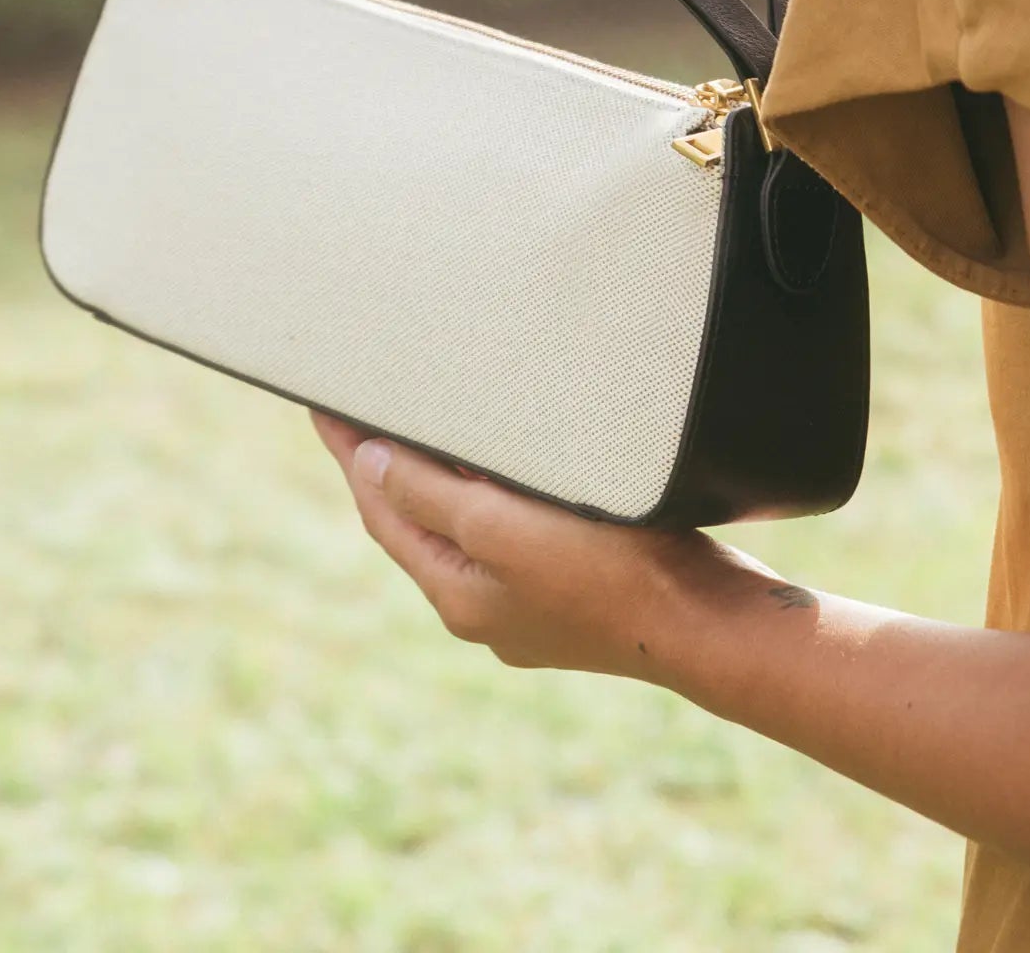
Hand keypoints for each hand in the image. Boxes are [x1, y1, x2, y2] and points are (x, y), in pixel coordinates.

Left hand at [310, 408, 770, 676]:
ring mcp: (532, 608)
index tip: (322, 404)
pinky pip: (513, 534)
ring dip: (443, 479)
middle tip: (363, 409)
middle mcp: (486, 609)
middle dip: (390, 466)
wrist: (708, 625)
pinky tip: (510, 468)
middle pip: (419, 523)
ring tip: (426, 427)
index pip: (381, 511)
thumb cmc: (609, 571)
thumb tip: (369, 465)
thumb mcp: (501, 527)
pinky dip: (494, 495)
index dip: (349, 453)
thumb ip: (430, 497)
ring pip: (467, 529)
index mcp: (458, 595)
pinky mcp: (577, 593)